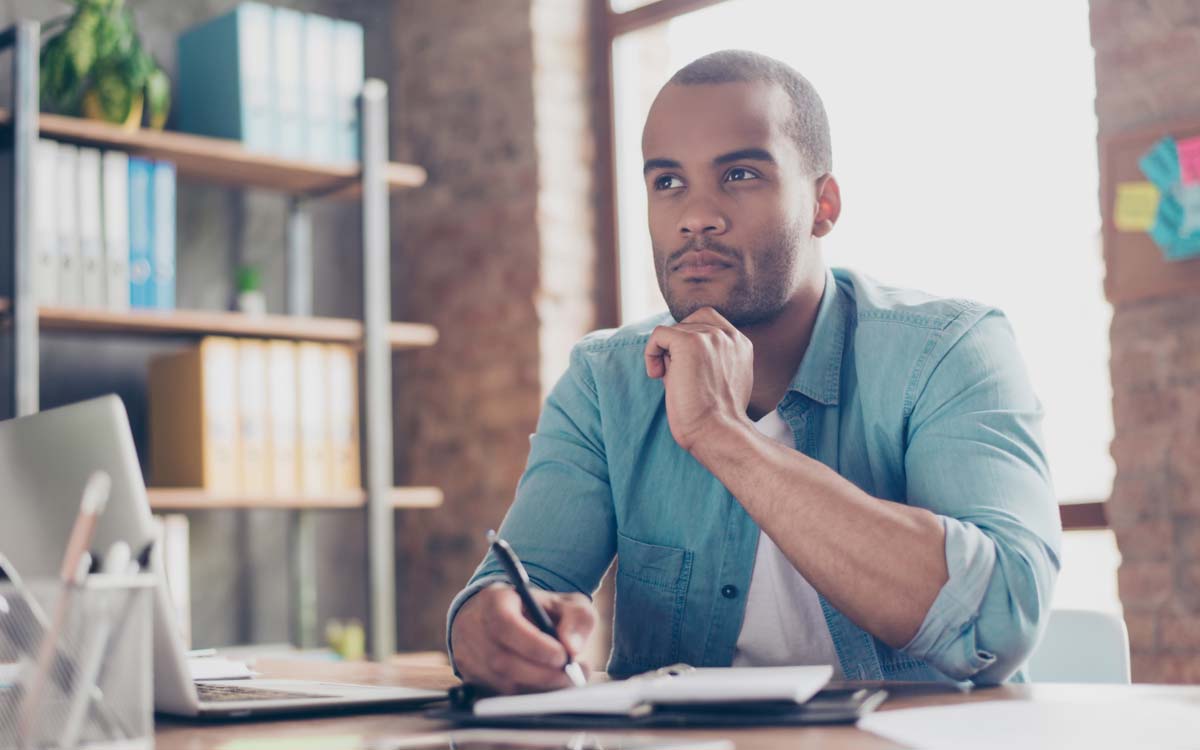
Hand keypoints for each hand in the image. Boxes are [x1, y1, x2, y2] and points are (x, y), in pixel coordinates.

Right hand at [450, 583, 595, 693]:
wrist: (502, 616)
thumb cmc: (535, 609)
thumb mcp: (562, 602)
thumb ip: (576, 618)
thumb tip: (572, 648)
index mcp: (493, 601)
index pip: (505, 625)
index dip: (534, 645)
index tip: (563, 656)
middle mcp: (472, 628)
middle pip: (503, 661)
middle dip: (542, 674)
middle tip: (570, 676)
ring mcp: (467, 655)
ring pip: (502, 683)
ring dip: (537, 687)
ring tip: (563, 679)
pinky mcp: (470, 678)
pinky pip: (499, 695)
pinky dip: (526, 694)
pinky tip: (544, 685)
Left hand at [644, 307, 753, 451]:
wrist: (716, 433)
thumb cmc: (715, 417)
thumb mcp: (720, 381)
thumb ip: (709, 359)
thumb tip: (671, 350)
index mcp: (741, 344)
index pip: (709, 320)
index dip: (690, 337)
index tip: (685, 366)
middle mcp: (729, 336)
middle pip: (689, 323)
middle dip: (677, 345)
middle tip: (675, 374)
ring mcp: (711, 337)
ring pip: (673, 330)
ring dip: (666, 354)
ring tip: (670, 381)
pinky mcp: (690, 342)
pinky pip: (658, 335)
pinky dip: (650, 353)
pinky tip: (656, 375)